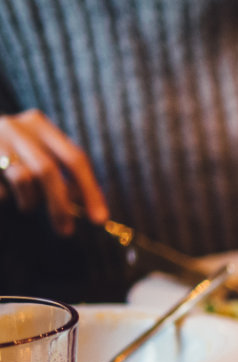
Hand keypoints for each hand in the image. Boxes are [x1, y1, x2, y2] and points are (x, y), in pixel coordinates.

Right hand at [0, 108, 107, 234]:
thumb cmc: (12, 154)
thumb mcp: (39, 156)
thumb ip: (63, 176)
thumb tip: (87, 205)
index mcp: (40, 124)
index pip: (75, 158)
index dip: (90, 190)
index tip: (98, 219)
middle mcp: (16, 127)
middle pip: (48, 170)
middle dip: (60, 205)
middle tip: (66, 231)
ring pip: (23, 179)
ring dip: (30, 201)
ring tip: (27, 207)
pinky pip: (1, 190)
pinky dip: (7, 198)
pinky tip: (6, 197)